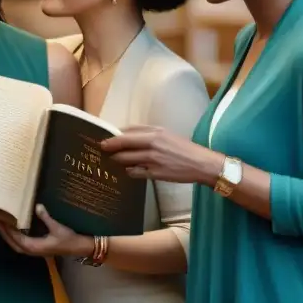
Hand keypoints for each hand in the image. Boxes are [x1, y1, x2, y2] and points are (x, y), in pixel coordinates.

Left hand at [0, 205, 93, 258]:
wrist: (78, 248)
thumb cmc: (68, 239)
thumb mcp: (57, 227)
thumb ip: (46, 217)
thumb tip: (37, 206)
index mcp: (34, 246)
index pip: (15, 237)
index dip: (6, 229)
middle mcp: (31, 250)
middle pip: (11, 241)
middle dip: (2, 231)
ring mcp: (33, 250)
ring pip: (14, 243)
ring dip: (6, 234)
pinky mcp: (35, 248)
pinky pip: (19, 242)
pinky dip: (13, 236)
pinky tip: (11, 228)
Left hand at [101, 125, 219, 184]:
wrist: (201, 164)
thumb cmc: (184, 148)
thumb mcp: (167, 135)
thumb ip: (148, 134)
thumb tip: (127, 135)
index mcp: (155, 132)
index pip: (128, 130)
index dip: (114, 134)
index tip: (105, 136)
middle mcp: (153, 143)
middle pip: (123, 142)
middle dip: (109, 146)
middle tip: (101, 148)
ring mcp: (153, 158)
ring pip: (126, 158)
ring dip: (117, 159)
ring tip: (111, 160)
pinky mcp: (155, 172)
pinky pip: (135, 172)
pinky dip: (129, 170)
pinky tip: (128, 170)